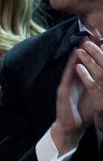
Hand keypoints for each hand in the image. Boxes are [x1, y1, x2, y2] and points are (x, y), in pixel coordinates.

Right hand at [52, 36, 102, 151]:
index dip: (96, 50)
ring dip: (78, 51)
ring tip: (83, 38)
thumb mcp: (95, 97)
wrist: (71, 129)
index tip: (102, 37)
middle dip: (88, 46)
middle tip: (93, 31)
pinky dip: (71, 65)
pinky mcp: (63, 91)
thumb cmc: (83, 114)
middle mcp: (74, 80)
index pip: (90, 63)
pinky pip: (68, 75)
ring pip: (74, 64)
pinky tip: (74, 56)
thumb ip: (99, 86)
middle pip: (81, 60)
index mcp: (83, 81)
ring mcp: (67, 84)